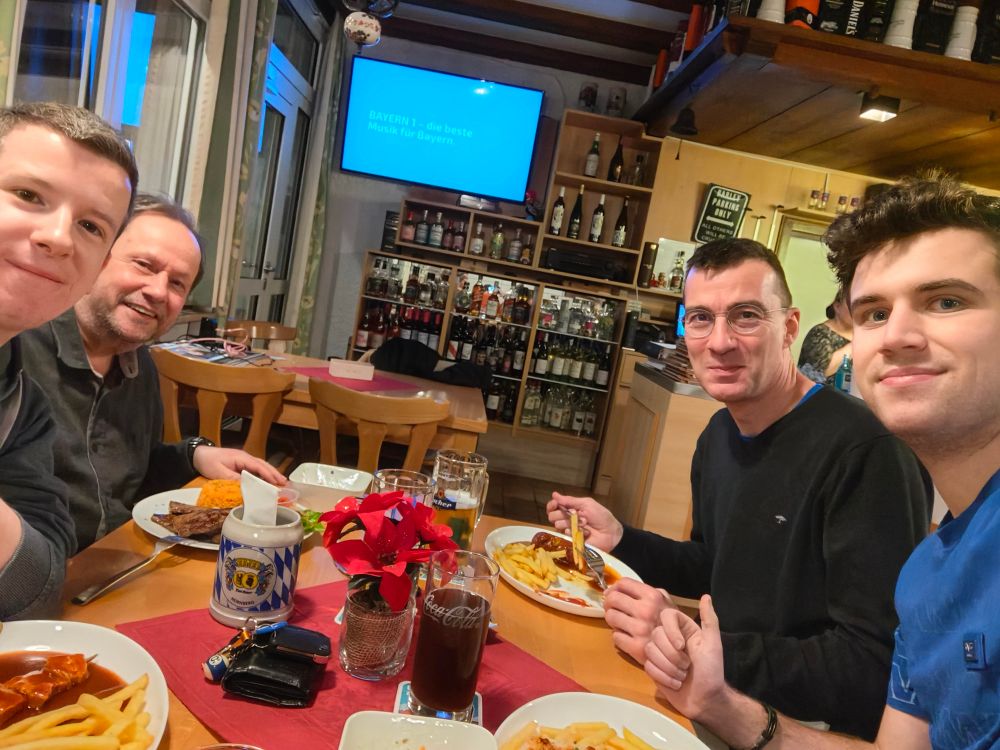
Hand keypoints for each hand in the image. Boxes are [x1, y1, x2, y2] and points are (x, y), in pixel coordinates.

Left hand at [192, 446, 286, 486]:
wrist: (198, 454)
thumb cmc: (208, 462)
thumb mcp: (218, 472)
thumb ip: (232, 479)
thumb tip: (246, 486)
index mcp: (241, 458)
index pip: (258, 466)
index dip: (268, 474)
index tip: (277, 482)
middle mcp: (245, 457)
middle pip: (263, 465)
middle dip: (274, 474)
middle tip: (285, 483)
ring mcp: (244, 460)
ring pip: (261, 466)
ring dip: (271, 473)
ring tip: (281, 482)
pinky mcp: (241, 464)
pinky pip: (256, 469)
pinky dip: (264, 474)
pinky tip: (268, 480)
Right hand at [546, 492, 622, 550]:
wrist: (610, 533)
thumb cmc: (601, 516)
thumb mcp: (586, 504)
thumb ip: (570, 500)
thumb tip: (554, 494)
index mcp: (570, 509)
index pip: (554, 507)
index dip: (552, 505)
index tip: (555, 505)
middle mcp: (567, 519)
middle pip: (552, 516)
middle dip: (561, 514)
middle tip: (573, 515)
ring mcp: (569, 531)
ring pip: (558, 525)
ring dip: (570, 523)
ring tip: (583, 523)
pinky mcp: (572, 541)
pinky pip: (565, 535)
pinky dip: (573, 532)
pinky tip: (583, 532)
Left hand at [604, 578, 676, 663]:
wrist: (683, 652)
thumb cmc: (671, 623)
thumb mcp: (664, 601)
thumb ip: (643, 591)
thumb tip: (613, 589)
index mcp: (653, 596)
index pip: (623, 583)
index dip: (614, 588)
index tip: (612, 593)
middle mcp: (646, 611)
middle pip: (613, 598)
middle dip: (609, 603)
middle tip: (613, 608)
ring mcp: (640, 629)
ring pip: (610, 617)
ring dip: (612, 619)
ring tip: (619, 622)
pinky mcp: (636, 647)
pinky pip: (615, 636)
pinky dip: (619, 636)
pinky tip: (627, 636)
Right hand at [644, 595, 725, 720]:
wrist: (705, 700)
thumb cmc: (712, 671)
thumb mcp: (714, 644)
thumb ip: (709, 620)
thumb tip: (706, 596)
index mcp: (684, 629)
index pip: (667, 616)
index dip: (671, 631)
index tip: (682, 646)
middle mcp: (669, 638)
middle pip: (656, 634)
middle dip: (672, 655)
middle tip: (687, 666)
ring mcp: (659, 653)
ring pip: (650, 650)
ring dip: (668, 667)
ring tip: (682, 676)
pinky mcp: (653, 667)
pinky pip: (648, 665)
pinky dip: (663, 676)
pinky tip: (675, 683)